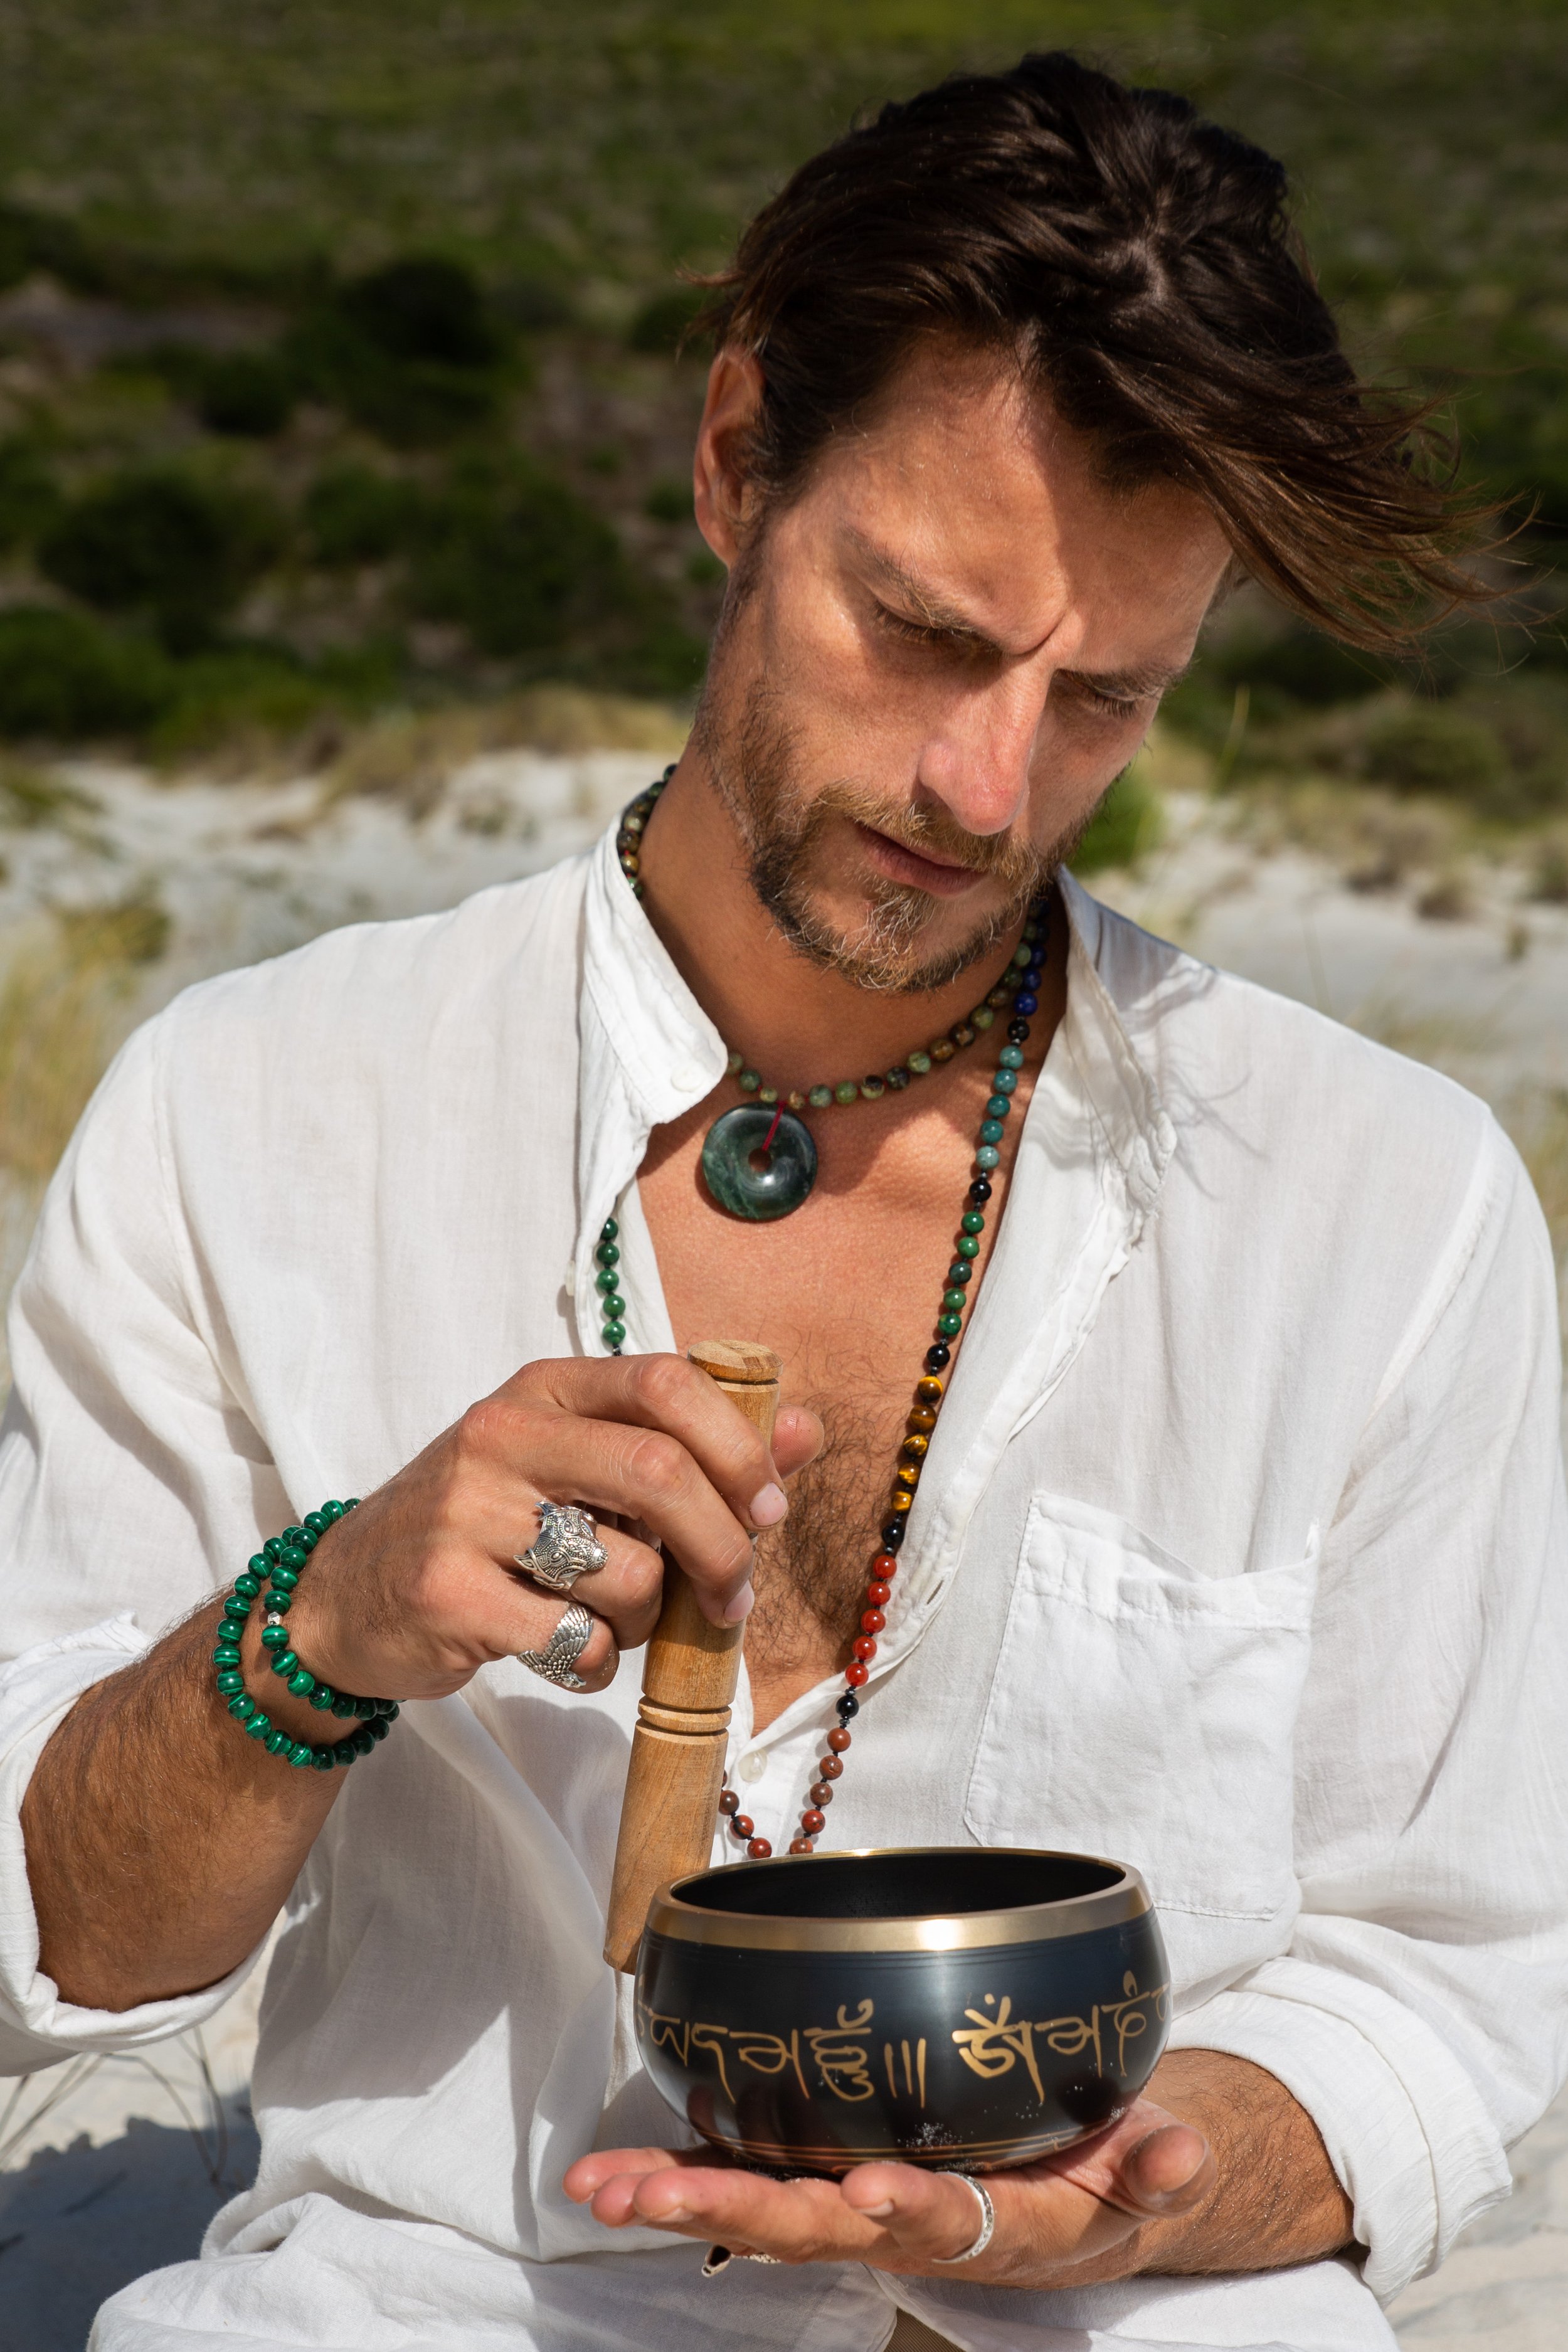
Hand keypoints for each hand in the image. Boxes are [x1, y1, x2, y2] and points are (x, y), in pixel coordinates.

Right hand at [264, 1355, 821, 1714]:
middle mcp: (501, 1435)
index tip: (769, 1506)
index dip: (737, 1445)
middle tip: (735, 1596)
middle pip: (657, 1473)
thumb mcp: (578, 1467)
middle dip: (722, 1546)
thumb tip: (806, 1429)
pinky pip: (576, 1639)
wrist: (344, 1598)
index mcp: (545, 1391)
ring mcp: (466, 1513)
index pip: (665, 1382)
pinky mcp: (447, 1593)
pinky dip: (599, 1662)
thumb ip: (693, 1448)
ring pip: (624, 1572)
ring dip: (650, 1619)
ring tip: (616, 1620)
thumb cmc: (488, 1527)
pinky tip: (569, 1649)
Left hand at [564, 2099, 1213, 2285]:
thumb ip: (1160, 2162)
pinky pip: (744, 2179)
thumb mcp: (1150, 2169)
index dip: (906, 2210)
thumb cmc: (1107, 2172)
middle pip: (817, 2231)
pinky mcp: (823, 2179)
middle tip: (653, 2198)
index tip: (867, 2191)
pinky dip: (674, 2175)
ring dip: (679, 2200)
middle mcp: (908, 2228)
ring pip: (761, 2212)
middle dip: (734, 2215)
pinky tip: (602, 2178)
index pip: (943, 2222)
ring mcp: (856, 2208)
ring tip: (599, 2191)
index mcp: (991, 2227)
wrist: (1074, 2191)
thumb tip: (1182, 2152)